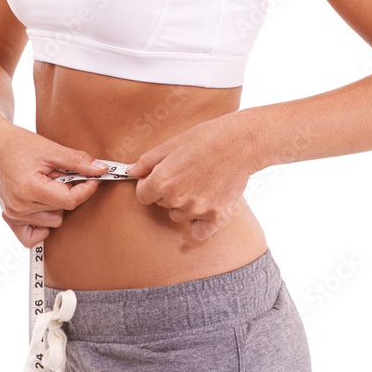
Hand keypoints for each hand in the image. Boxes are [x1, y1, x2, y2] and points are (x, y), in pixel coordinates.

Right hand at [0, 119, 109, 247]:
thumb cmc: (21, 144)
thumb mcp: (52, 148)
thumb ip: (78, 161)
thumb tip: (102, 169)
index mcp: (29, 189)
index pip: (70, 201)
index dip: (86, 189)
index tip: (93, 177)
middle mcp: (18, 206)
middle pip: (62, 210)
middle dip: (67, 192)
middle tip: (57, 174)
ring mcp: (12, 214)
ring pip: (52, 222)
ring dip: (55, 205)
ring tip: (45, 184)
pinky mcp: (8, 217)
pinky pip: (32, 236)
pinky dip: (42, 223)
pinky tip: (42, 204)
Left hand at [125, 114, 258, 240]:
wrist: (241, 142)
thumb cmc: (206, 138)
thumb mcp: (171, 144)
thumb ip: (147, 161)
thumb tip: (131, 171)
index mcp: (162, 181)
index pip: (142, 195)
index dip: (149, 185)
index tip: (160, 176)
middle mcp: (177, 199)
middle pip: (161, 205)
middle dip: (167, 192)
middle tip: (186, 173)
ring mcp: (198, 210)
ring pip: (179, 216)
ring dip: (184, 205)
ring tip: (200, 183)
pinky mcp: (217, 217)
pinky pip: (199, 232)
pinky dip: (200, 224)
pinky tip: (206, 207)